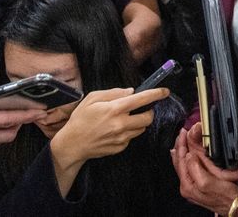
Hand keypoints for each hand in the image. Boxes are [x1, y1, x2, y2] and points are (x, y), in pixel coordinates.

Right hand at [52, 87, 167, 163]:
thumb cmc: (80, 119)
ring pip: (141, 129)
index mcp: (115, 109)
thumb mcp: (92, 98)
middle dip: (148, 111)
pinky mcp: (120, 147)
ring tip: (124, 120)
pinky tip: (115, 130)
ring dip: (138, 122)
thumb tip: (130, 91)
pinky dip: (128, 132)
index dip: (156, 94)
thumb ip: (113, 92)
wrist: (72, 144)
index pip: (142, 99)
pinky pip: (131, 138)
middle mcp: (121, 124)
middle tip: (142, 109)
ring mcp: (121, 138)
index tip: (165, 91)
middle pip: (148, 117)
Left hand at [171, 123, 237, 213]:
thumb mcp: (207, 182)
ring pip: (183, 165)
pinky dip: (187, 158)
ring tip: (181, 140)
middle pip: (179, 163)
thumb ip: (195, 169)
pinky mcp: (199, 185)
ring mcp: (192, 186)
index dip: (181, 145)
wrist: (235, 206)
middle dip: (180, 146)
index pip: (180, 161)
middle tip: (182, 133)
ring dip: (182, 151)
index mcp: (187, 185)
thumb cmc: (224, 195)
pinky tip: (188, 154)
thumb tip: (189, 155)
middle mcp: (187, 186)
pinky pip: (189, 168)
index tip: (183, 133)